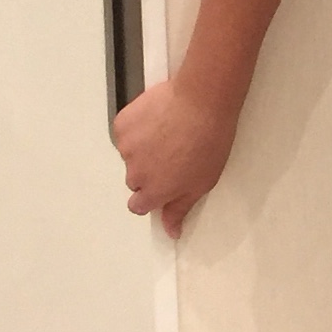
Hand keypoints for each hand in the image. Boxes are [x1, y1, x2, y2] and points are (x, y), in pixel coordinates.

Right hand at [113, 74, 239, 234]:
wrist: (200, 100)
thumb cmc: (209, 142)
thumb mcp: (202, 183)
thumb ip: (180, 208)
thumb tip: (171, 232)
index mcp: (154, 192)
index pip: (138, 206)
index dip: (150, 196)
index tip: (164, 183)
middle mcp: (135, 173)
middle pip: (135, 179)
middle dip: (149, 170)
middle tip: (173, 152)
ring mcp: (126, 148)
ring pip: (131, 154)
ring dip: (143, 147)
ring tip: (168, 131)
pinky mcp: (122, 124)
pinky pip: (126, 131)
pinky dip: (137, 127)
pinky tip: (157, 117)